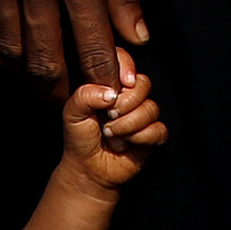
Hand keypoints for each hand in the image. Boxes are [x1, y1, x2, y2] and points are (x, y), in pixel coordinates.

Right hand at [0, 0, 149, 85]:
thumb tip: (137, 37)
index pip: (93, 45)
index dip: (104, 78)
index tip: (112, 97)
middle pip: (45, 59)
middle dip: (61, 91)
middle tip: (72, 104)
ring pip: (9, 49)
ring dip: (25, 76)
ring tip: (41, 85)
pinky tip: (6, 56)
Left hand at [62, 58, 165, 190]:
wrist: (87, 169)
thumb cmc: (79, 138)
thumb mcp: (72, 113)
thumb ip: (85, 94)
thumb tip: (112, 92)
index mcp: (111, 84)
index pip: (126, 60)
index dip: (126, 68)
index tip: (120, 84)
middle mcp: (129, 96)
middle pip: (144, 83)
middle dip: (126, 103)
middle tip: (109, 116)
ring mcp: (142, 114)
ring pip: (152, 108)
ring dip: (128, 125)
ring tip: (111, 134)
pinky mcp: (153, 134)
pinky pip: (159, 129)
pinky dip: (141, 138)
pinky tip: (126, 144)